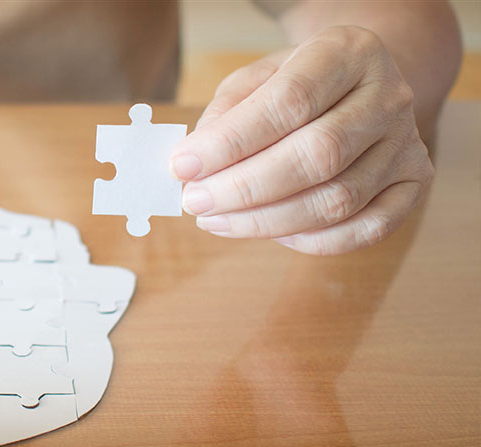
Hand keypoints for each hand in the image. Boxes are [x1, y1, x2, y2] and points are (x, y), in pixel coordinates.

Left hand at [170, 26, 433, 254]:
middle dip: (244, 188)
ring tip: (217, 220)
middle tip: (195, 202)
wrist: (362, 86)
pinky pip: (365, 229)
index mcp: (348, 53)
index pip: (289, 102)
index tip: (183, 166)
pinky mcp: (415, 182)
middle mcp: (388, 96)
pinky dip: (310, 240)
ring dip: (266, 221)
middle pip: (317, 156)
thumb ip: (225, 117)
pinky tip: (269, 232)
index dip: (231, 142)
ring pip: (338, 200)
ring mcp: (408, 142)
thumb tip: (193, 168)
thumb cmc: (298, 85)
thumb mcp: (255, 79)